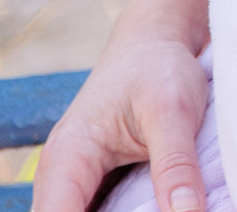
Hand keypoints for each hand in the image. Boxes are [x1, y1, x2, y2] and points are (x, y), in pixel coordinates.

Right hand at [31, 36, 208, 211]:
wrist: (153, 42)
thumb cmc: (159, 68)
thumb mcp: (174, 109)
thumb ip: (177, 165)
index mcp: (67, 161)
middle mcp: (59, 181)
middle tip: (151, 211)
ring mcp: (72, 188)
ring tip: (156, 207)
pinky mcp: (91, 191)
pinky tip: (152, 211)